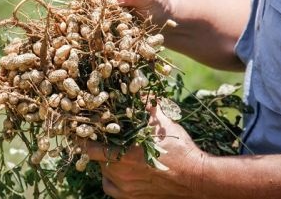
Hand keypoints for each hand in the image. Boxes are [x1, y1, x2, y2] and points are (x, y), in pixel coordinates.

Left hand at [86, 105, 206, 198]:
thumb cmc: (180, 151)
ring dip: (106, 163)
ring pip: (104, 175)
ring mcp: (125, 190)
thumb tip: (137, 91)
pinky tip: (121, 171)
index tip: (83, 131)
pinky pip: (112, 189)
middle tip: (103, 139)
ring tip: (116, 153)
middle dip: (98, 148)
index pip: (89, 147)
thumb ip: (146, 108)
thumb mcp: (162, 123)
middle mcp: (120, 174)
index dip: (83, 138)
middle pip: (96, 160)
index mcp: (124, 155)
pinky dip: (113, 179)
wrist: (197, 179)